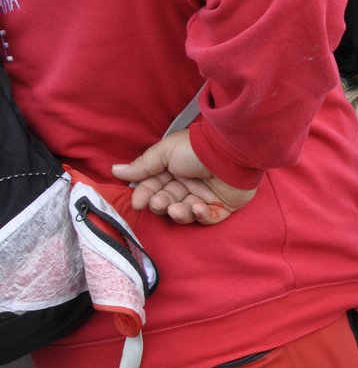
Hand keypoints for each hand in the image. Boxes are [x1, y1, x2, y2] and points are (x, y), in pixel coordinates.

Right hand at [111, 130, 255, 225]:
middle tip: (160, 203)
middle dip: (161, 205)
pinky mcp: (224, 206)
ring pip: (186, 213)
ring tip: (177, 207)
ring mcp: (207, 196)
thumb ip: (142, 165)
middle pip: (169, 202)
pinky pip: (210, 218)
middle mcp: (189, 184)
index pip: (155, 187)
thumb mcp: (164, 152)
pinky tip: (198, 207)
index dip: (145, 195)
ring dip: (179, 213)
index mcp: (175, 170)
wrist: (230, 152)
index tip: (138, 202)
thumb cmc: (196, 148)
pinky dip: (202, 216)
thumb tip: (116, 170)